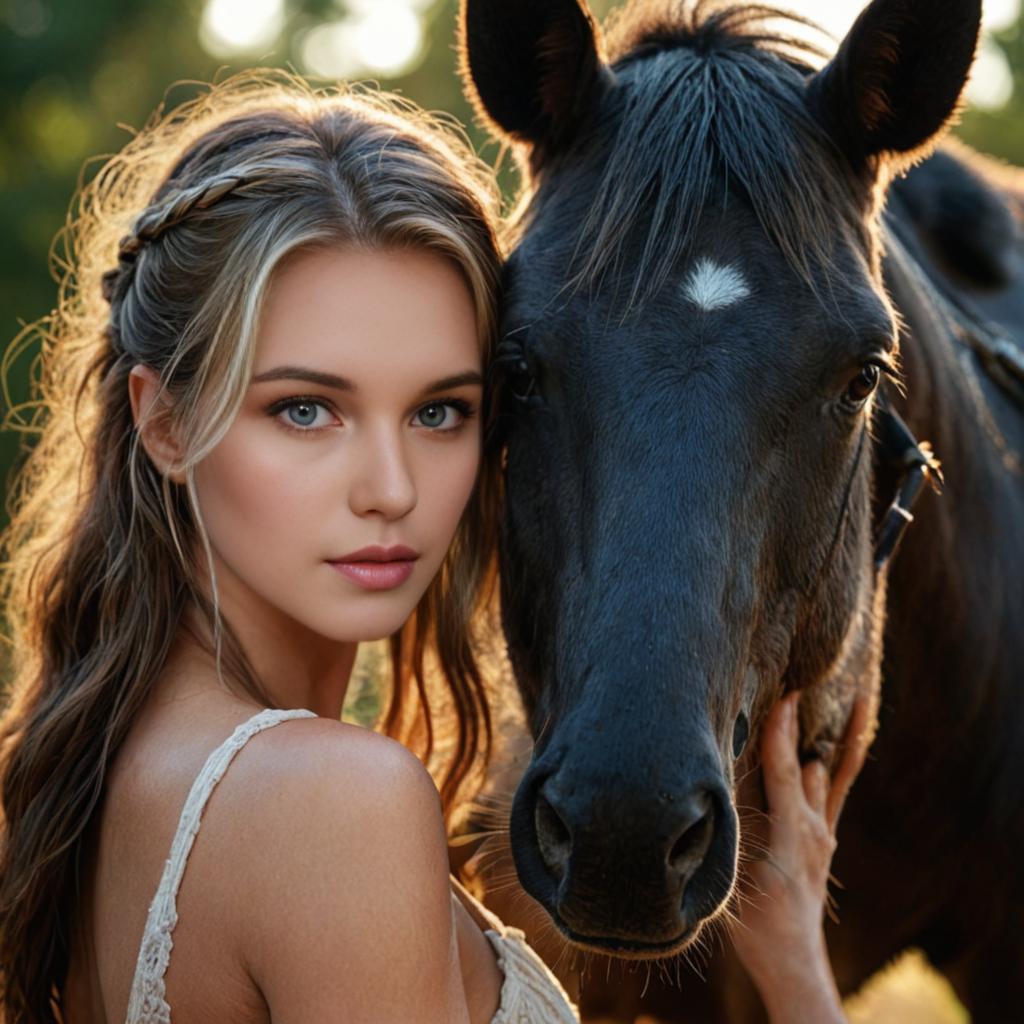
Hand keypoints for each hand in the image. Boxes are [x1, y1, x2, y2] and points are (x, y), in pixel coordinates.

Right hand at [729, 692, 871, 1023]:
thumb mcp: (738, 871)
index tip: (784, 693)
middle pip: (805, 761)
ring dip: (829, 729)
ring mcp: (821, 827)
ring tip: (840, 683)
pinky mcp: (823, 830)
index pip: (783, 771)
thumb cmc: (754, 917)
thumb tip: (725, 770)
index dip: (780, 733)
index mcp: (788, 834)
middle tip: (804, 671)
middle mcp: (811, 825)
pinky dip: (850, 747)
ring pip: (828, 767)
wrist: (788, 955)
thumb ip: (733, 820)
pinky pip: (841, 781)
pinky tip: (859, 716)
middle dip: (801, 721)